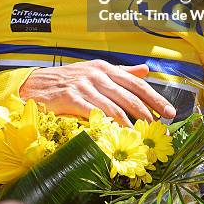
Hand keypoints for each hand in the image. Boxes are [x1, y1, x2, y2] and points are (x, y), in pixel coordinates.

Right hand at [19, 60, 175, 126]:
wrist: (34, 84)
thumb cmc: (68, 80)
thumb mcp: (95, 71)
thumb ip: (121, 72)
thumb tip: (146, 69)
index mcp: (105, 67)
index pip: (136, 82)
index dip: (154, 97)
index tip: (169, 111)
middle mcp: (97, 74)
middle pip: (128, 94)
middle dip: (147, 112)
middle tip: (160, 127)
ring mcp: (84, 85)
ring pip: (113, 105)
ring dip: (130, 122)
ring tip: (141, 135)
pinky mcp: (70, 97)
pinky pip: (94, 112)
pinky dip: (107, 123)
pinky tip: (115, 132)